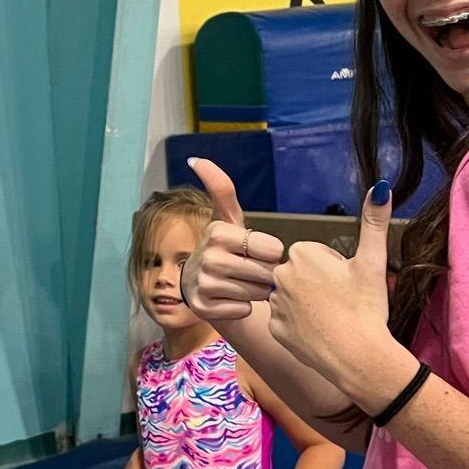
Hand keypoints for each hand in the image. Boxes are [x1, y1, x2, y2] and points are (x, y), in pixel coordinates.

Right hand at [182, 162, 284, 321]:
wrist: (201, 284)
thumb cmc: (225, 247)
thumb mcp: (227, 217)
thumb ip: (221, 188)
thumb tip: (196, 158)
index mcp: (217, 231)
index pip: (273, 249)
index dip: (270, 253)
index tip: (254, 251)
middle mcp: (207, 257)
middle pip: (266, 273)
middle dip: (263, 274)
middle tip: (248, 270)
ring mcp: (203, 284)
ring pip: (256, 293)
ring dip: (254, 292)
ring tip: (239, 283)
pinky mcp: (203, 309)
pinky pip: (244, 310)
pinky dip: (242, 307)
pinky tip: (230, 299)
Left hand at [265, 182, 394, 393]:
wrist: (359, 357)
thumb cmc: (366, 308)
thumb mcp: (373, 261)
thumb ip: (374, 222)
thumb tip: (382, 187)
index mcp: (302, 254)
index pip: (317, 254)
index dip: (336, 268)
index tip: (347, 284)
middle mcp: (281, 275)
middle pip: (304, 274)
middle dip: (321, 284)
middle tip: (342, 302)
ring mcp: (276, 304)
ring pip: (294, 297)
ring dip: (310, 305)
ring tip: (332, 318)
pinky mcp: (276, 330)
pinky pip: (288, 322)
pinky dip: (302, 327)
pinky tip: (320, 333)